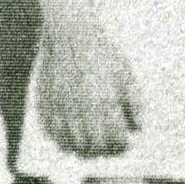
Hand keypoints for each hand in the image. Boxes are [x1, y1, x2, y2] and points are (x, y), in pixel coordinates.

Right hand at [36, 9, 141, 156]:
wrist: (70, 32)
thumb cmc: (101, 52)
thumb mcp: (126, 73)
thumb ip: (135, 102)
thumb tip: (139, 128)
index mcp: (104, 100)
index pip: (115, 139)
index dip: (123, 146)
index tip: (125, 144)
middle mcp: (81, 108)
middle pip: (94, 147)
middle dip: (105, 150)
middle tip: (110, 147)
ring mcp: (60, 108)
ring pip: (72, 145)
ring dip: (84, 150)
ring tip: (92, 145)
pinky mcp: (46, 104)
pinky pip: (53, 134)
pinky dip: (63, 141)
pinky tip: (72, 137)